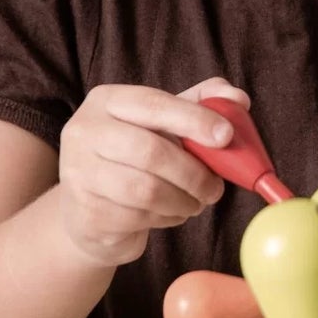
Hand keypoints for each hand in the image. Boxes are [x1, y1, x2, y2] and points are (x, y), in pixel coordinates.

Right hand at [57, 77, 250, 268]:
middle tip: (216, 188)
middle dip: (194, 173)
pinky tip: (170, 213)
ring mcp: (79, 174)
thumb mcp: (163, 124)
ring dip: (184, 200)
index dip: (194, 119)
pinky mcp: (86, 213)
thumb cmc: (134, 158)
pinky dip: (167, 218)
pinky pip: (139, 218)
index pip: (154, 104)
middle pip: (151, 152)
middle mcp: (84, 132)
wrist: (90, 211)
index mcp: (106, 100)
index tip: (226, 136)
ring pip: (147, 190)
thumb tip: (238, 98)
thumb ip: (200, 105)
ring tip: (196, 202)